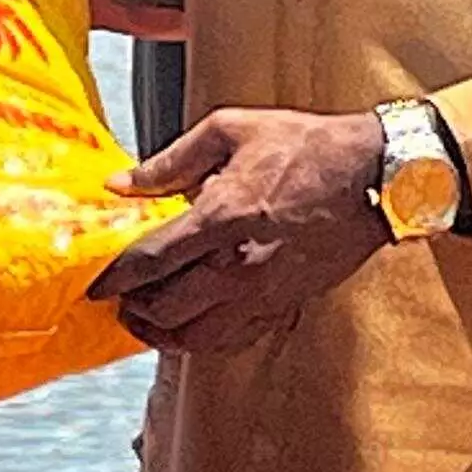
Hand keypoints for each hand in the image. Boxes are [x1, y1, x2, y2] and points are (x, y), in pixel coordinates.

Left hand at [90, 108, 389, 358]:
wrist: (376, 177)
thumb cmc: (308, 147)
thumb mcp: (231, 130)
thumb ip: (170, 161)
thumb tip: (122, 183)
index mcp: (221, 216)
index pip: (150, 262)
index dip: (114, 278)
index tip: (95, 283)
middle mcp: (239, 264)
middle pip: (166, 308)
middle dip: (133, 308)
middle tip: (118, 299)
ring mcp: (263, 291)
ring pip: (196, 337)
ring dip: (161, 333)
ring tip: (145, 319)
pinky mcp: (283, 303)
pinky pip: (233, 340)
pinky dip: (202, 341)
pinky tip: (190, 327)